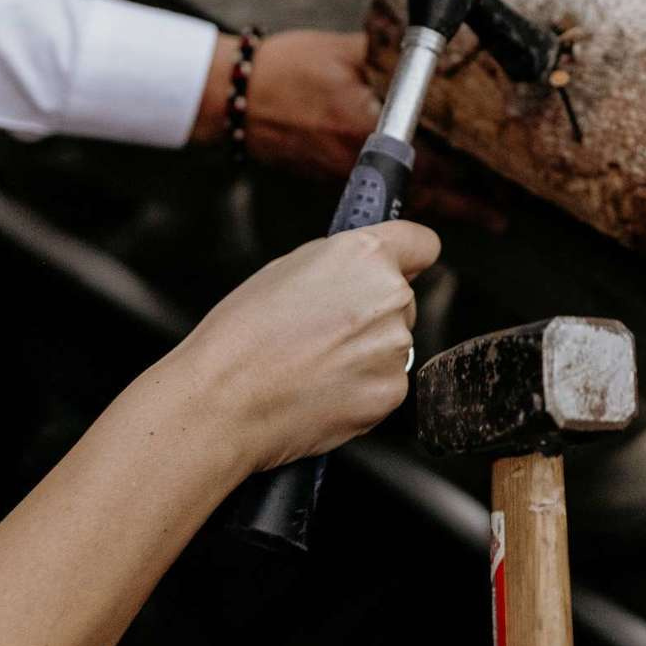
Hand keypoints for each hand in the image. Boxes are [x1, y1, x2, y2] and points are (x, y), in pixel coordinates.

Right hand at [173, 223, 439, 471]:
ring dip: (366, 351)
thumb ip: (340, 264)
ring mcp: (395, 348)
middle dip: (372, 310)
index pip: (422, 243)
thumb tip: (369, 270)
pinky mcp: (391, 391)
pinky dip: (361, 387)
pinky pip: (385, 381)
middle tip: (323, 328)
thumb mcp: (284, 269)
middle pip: (401, 299)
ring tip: (313, 362)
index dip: (408, 256)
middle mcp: (390, 297)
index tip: (403, 265)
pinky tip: (321, 388)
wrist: (223, 402)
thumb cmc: (240, 335)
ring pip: (392, 343)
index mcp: (365, 256)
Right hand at [195, 29, 506, 226]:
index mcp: (364, 132)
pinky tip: (431, 197)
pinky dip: (411, 198)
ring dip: (443, 207)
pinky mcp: (332, 178)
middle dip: (466, 205)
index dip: (469, 180)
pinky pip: (382, 197)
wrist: (232, 97)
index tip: (499, 189)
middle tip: (500, 212)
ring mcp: (343, 176)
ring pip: (404, 200)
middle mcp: (357, 163)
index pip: (431, 165)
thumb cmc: (283, 71)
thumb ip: (390, 55)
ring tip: (480, 215)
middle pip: (424, 194)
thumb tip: (430, 51)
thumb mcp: (343, 51)